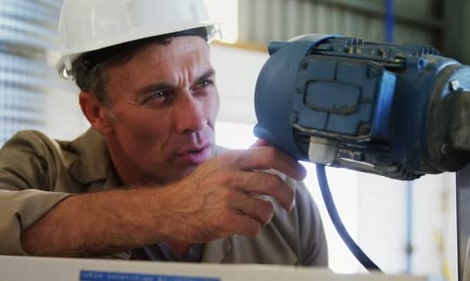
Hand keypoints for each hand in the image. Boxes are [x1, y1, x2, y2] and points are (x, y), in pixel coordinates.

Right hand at [158, 144, 305, 242]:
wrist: (169, 208)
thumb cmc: (197, 187)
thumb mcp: (220, 165)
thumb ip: (245, 156)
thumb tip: (267, 141)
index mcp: (231, 160)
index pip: (269, 155)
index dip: (290, 164)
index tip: (301, 173)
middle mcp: (230, 176)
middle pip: (273, 183)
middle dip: (287, 196)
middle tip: (288, 203)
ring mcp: (227, 198)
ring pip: (266, 209)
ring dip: (265, 216)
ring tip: (255, 216)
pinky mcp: (223, 219)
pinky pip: (254, 226)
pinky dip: (253, 228)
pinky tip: (243, 225)